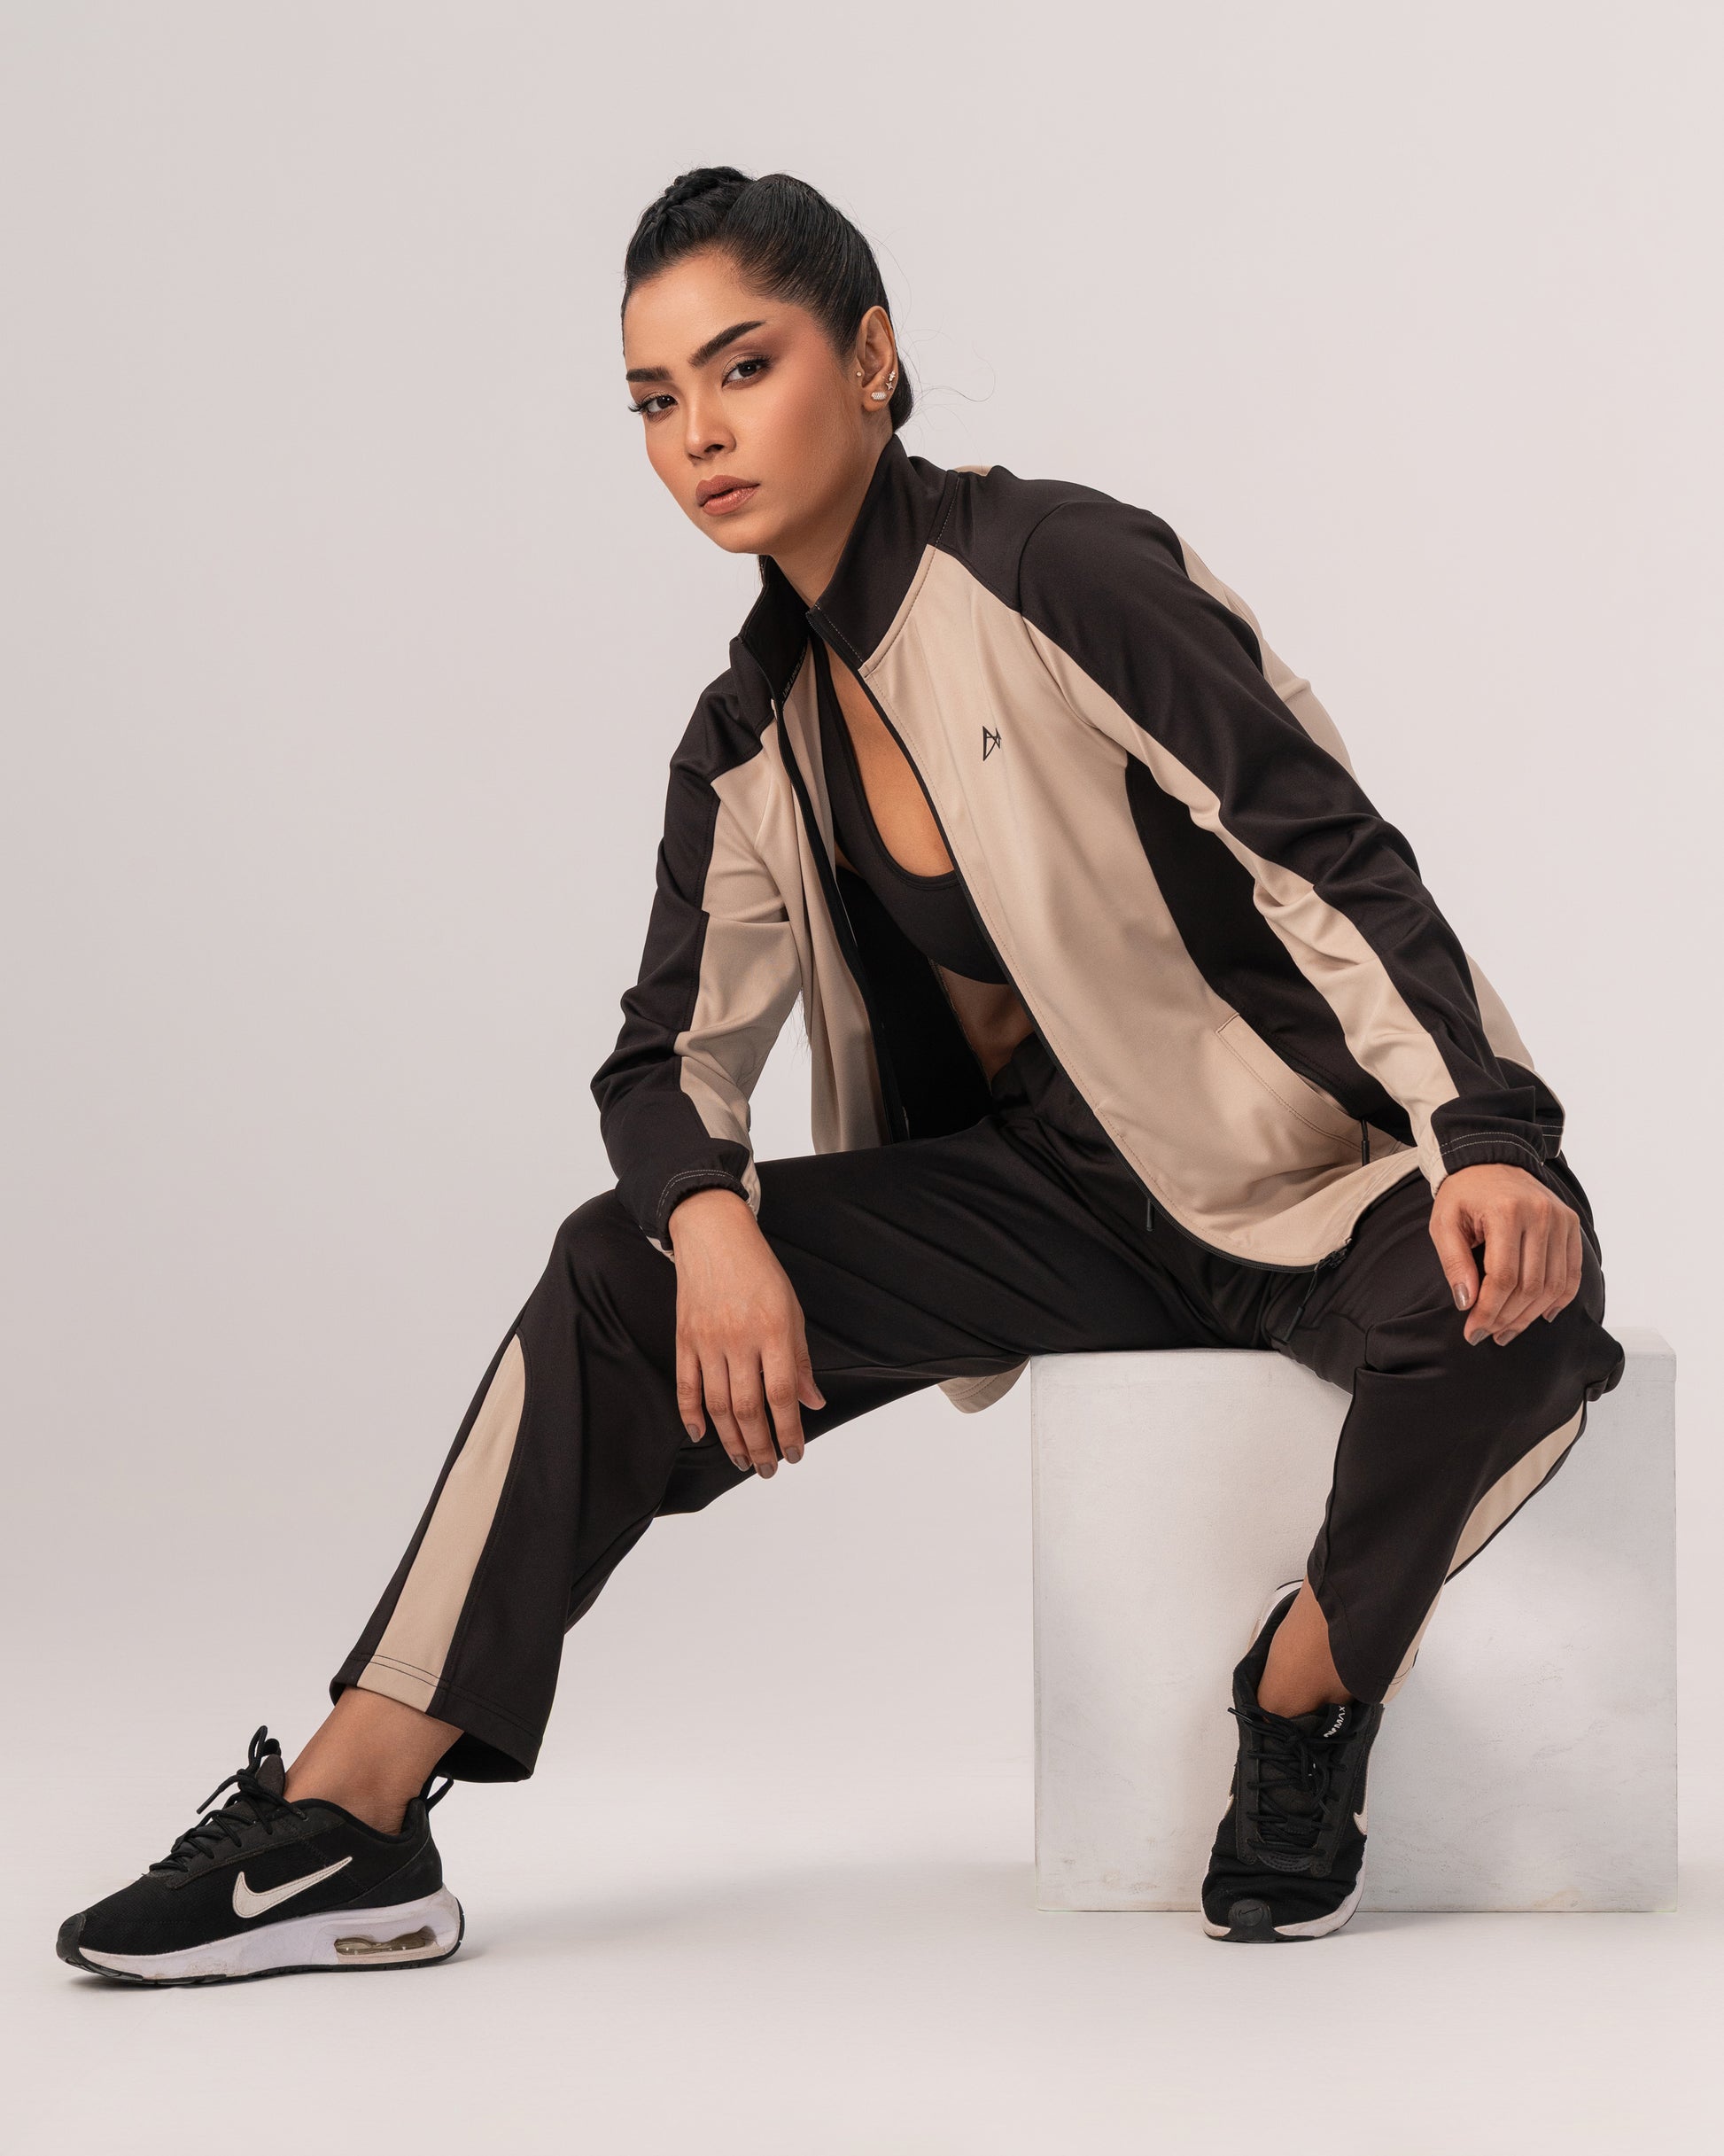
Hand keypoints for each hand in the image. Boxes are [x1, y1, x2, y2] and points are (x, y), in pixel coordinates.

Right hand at [666, 1188, 825, 1474]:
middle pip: (747, 1407)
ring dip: (730, 1439)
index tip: (795, 1454)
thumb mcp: (792, 1311)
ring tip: (742, 1460)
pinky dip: (691, 1415)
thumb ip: (800, 1360)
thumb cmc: (760, 1272)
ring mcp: (708, 1341)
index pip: (782, 1394)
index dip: (789, 1430)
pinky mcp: (684, 1339)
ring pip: (717, 1404)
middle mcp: (739, 1339)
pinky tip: (701, 1435)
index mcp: (773, 1331)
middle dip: (759, 1446)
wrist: (715, 1237)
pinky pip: (686, 1385)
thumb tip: (812, 1403)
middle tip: (767, 1469)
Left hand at [1428, 1162, 1583, 1346]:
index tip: (1473, 1332)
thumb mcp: (1444, 1224)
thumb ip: (1454, 1263)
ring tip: (1508, 1330)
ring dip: (1530, 1316)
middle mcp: (1540, 1215)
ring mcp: (1561, 1219)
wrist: (1490, 1160)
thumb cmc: (1463, 1195)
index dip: (1488, 1311)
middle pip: (1530, 1286)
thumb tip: (1467, 1303)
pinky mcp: (1571, 1224)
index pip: (1502, 1277)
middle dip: (1507, 1318)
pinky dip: (1559, 1299)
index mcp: (1506, 1212)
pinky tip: (1541, 1315)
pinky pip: (1572, 1273)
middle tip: (1488, 1335)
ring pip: (1553, 1285)